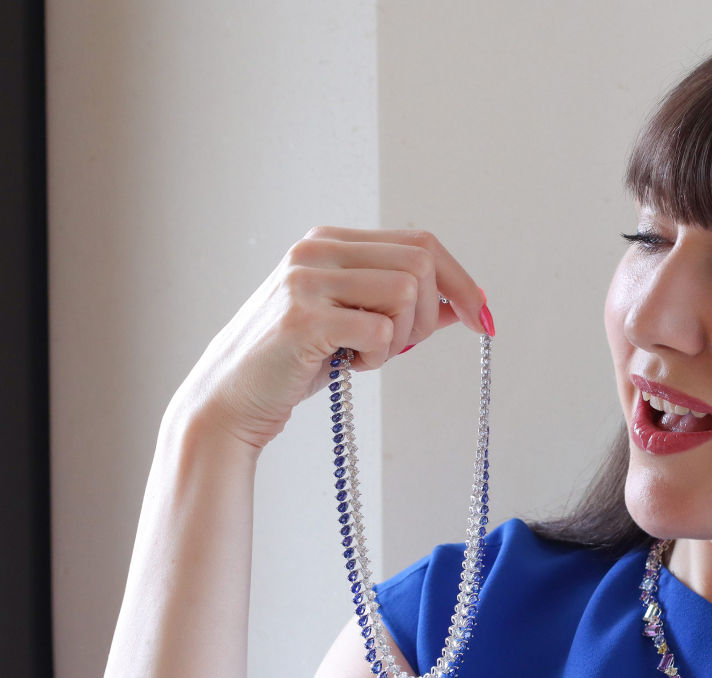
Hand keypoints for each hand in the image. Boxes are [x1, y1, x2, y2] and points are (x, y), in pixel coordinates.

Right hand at [168, 227, 490, 449]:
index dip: (460, 280)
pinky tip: (351, 365)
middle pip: (421, 261)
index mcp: (330, 242)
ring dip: (403, 336)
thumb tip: (457, 305)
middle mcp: (316, 250)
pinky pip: (381, 330)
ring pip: (406, 291)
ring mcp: (307, 280)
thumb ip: (398, 307)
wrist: (230, 400)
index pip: (419, 243)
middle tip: (402, 347)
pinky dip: (380, 356)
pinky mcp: (304, 319)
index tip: (481, 318)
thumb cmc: (294, 364)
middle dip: (430, 312)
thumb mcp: (352, 325)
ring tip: (368, 356)